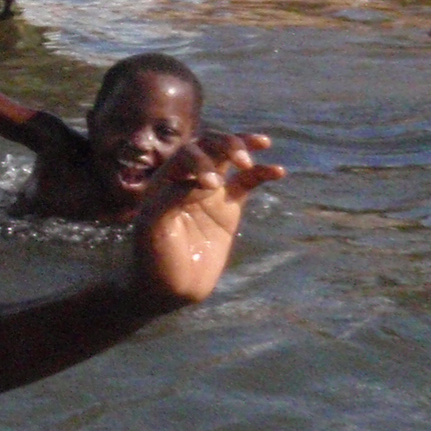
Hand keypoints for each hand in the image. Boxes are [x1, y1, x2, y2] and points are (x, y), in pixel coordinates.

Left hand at [130, 132, 282, 305]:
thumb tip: (208, 181)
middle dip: (226, 144)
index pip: (186, 154)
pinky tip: (278, 171)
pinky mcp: (229, 207)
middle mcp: (187, 180)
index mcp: (165, 180)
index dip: (202, 161)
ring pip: (228, 158)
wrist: (170, 287)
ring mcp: (210, 192)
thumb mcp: (153, 227)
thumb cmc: (153, 257)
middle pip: (209, 146)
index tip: (212, 186)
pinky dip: (263, 173)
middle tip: (242, 159)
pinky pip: (248, 182)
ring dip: (244, 146)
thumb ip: (173, 199)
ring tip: (263, 143)